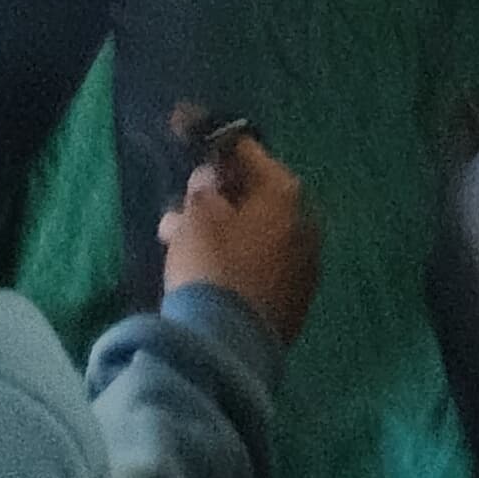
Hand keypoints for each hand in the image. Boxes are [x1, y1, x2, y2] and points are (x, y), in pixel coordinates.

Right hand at [160, 129, 320, 349]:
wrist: (227, 348)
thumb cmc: (212, 266)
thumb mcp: (197, 216)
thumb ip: (204, 188)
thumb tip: (211, 179)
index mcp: (286, 194)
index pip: (247, 152)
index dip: (213, 143)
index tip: (186, 129)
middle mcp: (305, 225)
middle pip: (254, 197)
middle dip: (213, 198)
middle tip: (178, 205)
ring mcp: (303, 268)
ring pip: (253, 235)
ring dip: (218, 232)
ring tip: (174, 240)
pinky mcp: (293, 304)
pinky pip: (259, 267)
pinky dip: (234, 262)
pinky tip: (201, 271)